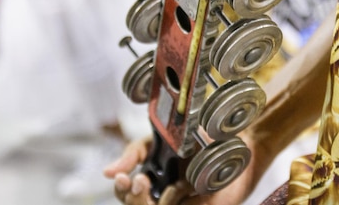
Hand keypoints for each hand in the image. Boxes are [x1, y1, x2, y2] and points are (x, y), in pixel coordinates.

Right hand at [104, 133, 266, 204]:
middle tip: (140, 180)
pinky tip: (179, 188)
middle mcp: (163, 195)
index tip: (121, 176)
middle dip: (131, 196)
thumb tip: (106, 172)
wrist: (231, 139)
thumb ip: (133, 154)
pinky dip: (172, 201)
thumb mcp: (158, 141)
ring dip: (146, 201)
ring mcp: (179, 203)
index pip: (126, 194)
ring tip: (155, 183)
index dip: (120, 189)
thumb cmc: (196, 140)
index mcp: (152, 181)